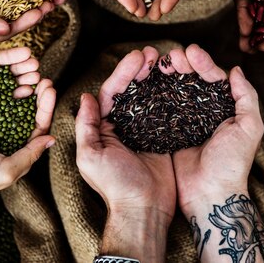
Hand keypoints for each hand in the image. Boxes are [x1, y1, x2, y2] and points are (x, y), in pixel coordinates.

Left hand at [75, 47, 173, 260]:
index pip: (112, 92)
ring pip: (149, 96)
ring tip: (166, 60)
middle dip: (140, 69)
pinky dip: (170, 94)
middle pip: (131, 90)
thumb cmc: (114, 185)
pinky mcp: (162, 137)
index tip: (138, 56)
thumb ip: (86, 126)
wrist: (144, 210)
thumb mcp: (90, 156)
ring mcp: (144, 130)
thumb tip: (86, 96)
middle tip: (154, 52)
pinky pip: (165, 111)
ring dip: (155, 77)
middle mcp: (122, 126)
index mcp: (103, 127)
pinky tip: (178, 80)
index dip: (123, 72)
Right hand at [164, 45, 262, 214]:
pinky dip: (156, 94)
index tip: (191, 52)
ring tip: (160, 64)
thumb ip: (247, 97)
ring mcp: (186, 121)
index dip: (203, 63)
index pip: (214, 78)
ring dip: (168, 75)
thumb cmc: (232, 162)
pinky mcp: (169, 132)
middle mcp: (205, 111)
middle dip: (183, 64)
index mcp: (225, 108)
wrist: (210, 193)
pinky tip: (149, 82)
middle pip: (193, 80)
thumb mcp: (249, 127)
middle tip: (172, 56)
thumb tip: (235, 70)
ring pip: (176, 90)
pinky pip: (162, 108)